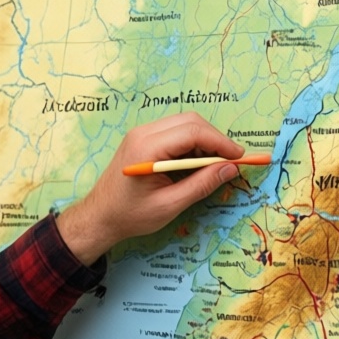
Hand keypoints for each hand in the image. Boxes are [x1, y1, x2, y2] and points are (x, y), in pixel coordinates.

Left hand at [56, 113, 247, 263]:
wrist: (100, 216)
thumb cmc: (131, 215)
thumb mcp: (170, 205)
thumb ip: (201, 185)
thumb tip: (230, 169)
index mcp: (147, 148)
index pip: (193, 132)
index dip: (220, 142)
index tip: (239, 158)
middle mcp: (143, 133)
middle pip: (190, 121)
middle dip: (215, 139)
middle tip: (230, 162)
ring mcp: (142, 134)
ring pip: (183, 124)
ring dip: (204, 141)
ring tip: (214, 166)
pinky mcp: (143, 139)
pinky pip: (174, 132)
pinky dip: (191, 144)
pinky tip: (197, 164)